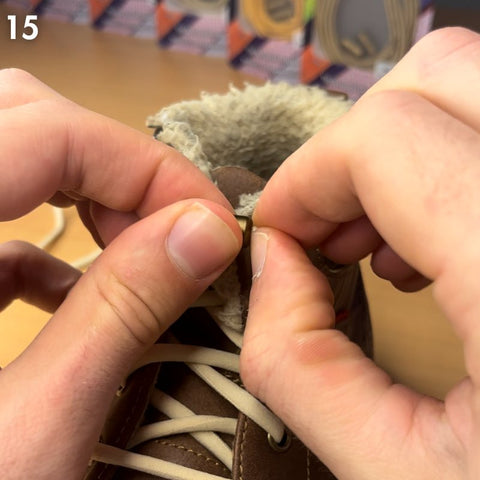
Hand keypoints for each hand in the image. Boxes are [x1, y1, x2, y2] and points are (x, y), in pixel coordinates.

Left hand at [0, 69, 241, 478]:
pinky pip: (4, 218)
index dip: (145, 166)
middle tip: (175, 235)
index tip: (212, 224)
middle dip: (119, 168)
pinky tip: (88, 292)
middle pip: (25, 118)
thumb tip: (209, 234)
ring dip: (98, 195)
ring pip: (19, 151)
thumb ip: (120, 315)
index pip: (44, 132)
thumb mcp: (30, 432)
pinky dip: (61, 243)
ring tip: (145, 258)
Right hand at [242, 27, 479, 478]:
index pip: (384, 139)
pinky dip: (444, 168)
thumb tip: (271, 261)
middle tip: (328, 230)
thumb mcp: (393, 474)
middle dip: (351, 149)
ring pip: (477, 90)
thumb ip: (294, 359)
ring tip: (376, 246)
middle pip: (442, 74)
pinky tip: (435, 250)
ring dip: (396, 157)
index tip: (278, 234)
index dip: (305, 178)